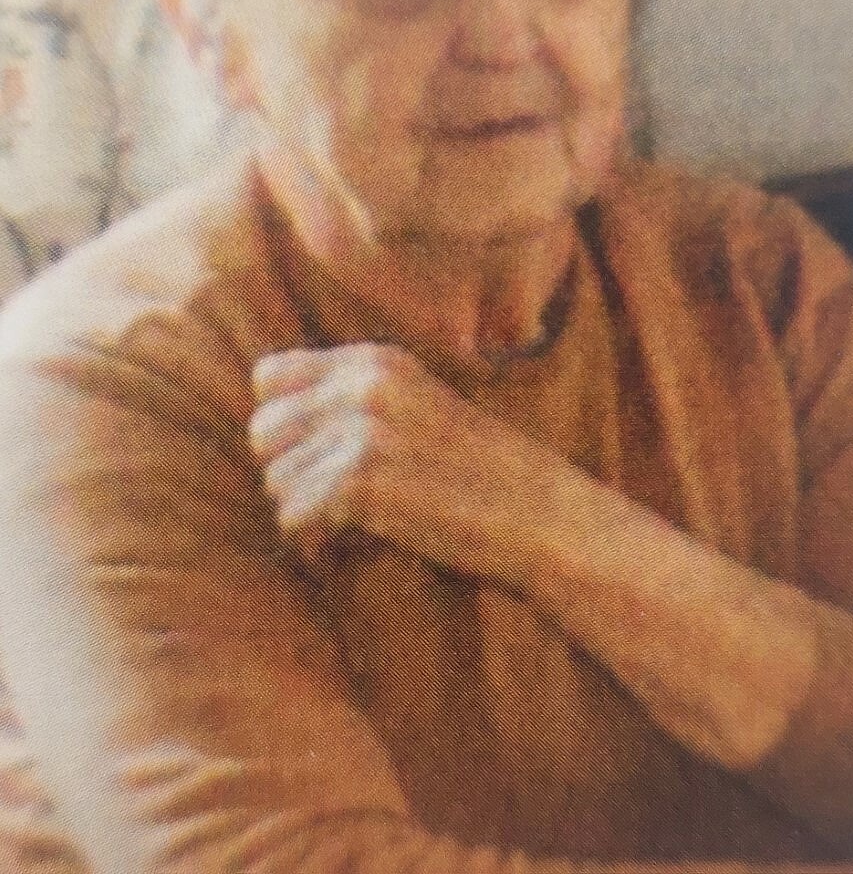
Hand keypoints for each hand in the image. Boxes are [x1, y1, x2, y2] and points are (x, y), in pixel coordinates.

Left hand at [249, 343, 583, 586]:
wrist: (540, 516)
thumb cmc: (482, 471)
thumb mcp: (420, 405)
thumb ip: (356, 399)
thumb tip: (269, 421)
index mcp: (377, 361)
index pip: (270, 377)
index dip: (285, 421)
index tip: (317, 452)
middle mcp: (363, 387)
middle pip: (263, 430)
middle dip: (288, 469)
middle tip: (331, 497)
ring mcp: (362, 433)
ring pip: (276, 479)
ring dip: (305, 509)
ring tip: (352, 521)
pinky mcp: (362, 485)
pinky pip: (294, 517)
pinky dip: (317, 540)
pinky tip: (356, 539)